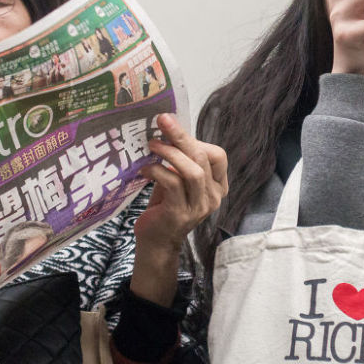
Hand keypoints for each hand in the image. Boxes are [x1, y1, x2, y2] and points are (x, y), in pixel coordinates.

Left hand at [130, 113, 227, 305]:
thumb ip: (180, 160)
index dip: (197, 139)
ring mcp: (199, 207)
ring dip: (170, 153)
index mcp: (217, 186)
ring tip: (152, 144)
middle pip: (203, 158)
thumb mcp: (178, 179)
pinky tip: (145, 168)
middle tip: (162, 121)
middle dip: (181, 137)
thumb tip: (168, 126)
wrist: (155, 242)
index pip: (218, 156)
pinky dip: (158, 171)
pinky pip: (173, 184)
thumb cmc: (165, 206)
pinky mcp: (180, 214)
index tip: (172, 127)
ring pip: (193, 171)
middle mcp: (213, 197)